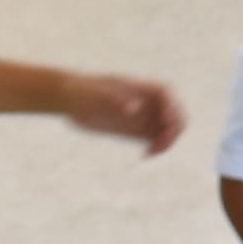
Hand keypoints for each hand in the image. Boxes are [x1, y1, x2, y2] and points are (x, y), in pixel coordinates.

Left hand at [61, 72, 184, 152]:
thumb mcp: (96, 94)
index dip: (172, 108)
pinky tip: (145, 156)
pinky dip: (156, 148)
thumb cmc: (82, 91)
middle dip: (173, 129)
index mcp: (139, 87)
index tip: (166, 123)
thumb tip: (134, 109)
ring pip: (166, 129)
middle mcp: (145, 102)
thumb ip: (115, 99)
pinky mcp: (134, 131)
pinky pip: (154, 139)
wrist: (69, 99)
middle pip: (173, 114)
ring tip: (152, 153)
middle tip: (160, 144)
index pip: (166, 94)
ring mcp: (141, 117)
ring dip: (166, 141)